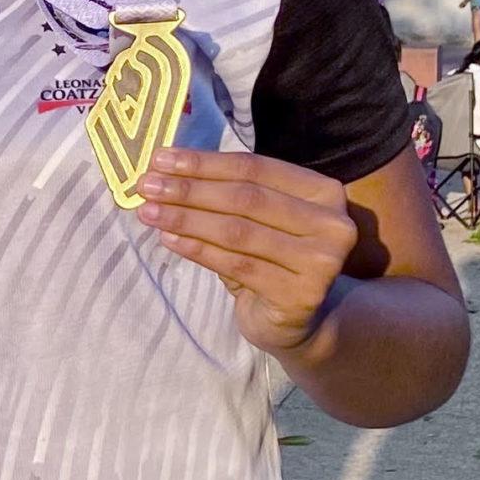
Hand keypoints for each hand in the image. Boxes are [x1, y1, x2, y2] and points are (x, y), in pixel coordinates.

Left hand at [133, 147, 353, 355]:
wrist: (295, 321)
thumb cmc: (270, 258)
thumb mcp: (258, 219)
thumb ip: (227, 192)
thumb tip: (166, 168)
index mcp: (322, 191)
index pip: (254, 167)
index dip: (204, 163)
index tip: (160, 159)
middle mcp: (332, 224)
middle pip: (246, 198)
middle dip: (190, 190)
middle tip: (147, 185)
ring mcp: (320, 261)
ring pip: (238, 231)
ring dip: (186, 219)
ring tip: (148, 211)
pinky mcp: (300, 294)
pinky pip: (236, 265)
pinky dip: (198, 250)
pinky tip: (168, 240)